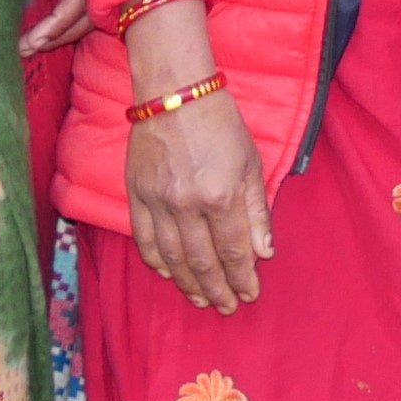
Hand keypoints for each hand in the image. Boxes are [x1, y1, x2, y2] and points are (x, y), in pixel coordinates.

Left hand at [20, 0, 90, 57]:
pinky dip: (72, 19)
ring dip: (62, 32)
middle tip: (26, 50)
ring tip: (35, 45)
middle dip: (55, 37)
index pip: (77, 4)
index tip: (33, 41)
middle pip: (83, 18)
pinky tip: (57, 28)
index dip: (56, 26)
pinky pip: (90, 4)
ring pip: (88, 15)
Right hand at [123, 0, 265, 309]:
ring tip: (201, 300)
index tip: (249, 294)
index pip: (234, 251)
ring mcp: (158, 201)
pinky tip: (169, 275)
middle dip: (217, 289)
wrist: (174, 93)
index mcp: (220, 195)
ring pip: (172, 257)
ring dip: (188, 283)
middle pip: (203, 261)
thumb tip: (264, 253)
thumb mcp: (251, 163)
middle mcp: (187, 204)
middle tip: (226, 307)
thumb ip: (256, 212)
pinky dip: (157, 262)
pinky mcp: (137, 195)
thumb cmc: (221, 123)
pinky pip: (145, 239)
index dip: (243, 278)